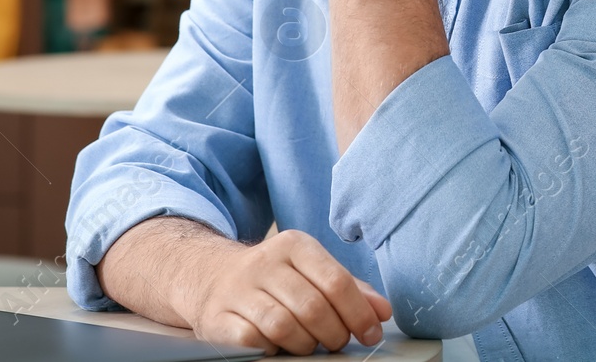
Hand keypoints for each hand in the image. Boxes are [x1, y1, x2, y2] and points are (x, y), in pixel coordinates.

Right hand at [183, 229, 392, 354]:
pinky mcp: (219, 316)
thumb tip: (383, 312)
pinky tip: (277, 346)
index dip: (359, 313)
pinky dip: (272, 349)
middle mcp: (265, 262)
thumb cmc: (275, 279)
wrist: (213, 278)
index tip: (370, 333)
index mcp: (295, 245)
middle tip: (337, 342)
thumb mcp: (311, 271)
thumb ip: (350, 289)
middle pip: (313, 307)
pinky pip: (253, 341)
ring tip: (309, 345)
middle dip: (334, 333)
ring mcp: (239, 289)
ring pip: (284, 326)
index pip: (336, 281)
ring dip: (304, 345)